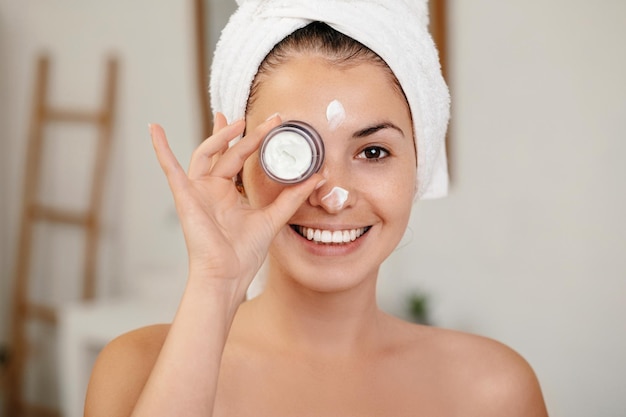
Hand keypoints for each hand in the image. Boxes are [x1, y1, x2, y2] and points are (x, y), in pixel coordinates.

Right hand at [149, 114, 322, 299]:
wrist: (227, 275)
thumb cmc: (243, 253)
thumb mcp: (272, 218)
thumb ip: (291, 197)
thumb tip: (315, 178)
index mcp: (228, 193)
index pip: (239, 158)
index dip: (253, 139)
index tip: (271, 124)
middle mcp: (211, 189)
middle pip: (224, 151)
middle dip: (240, 133)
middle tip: (264, 119)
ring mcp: (197, 191)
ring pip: (205, 154)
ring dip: (218, 136)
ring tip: (234, 120)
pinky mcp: (185, 197)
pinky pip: (170, 169)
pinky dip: (161, 149)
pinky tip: (155, 129)